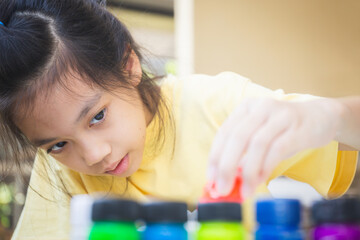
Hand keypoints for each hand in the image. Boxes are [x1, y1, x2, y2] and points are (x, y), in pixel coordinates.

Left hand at [207, 97, 341, 197]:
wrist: (321, 117)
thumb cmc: (284, 130)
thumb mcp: (260, 136)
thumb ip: (243, 154)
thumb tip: (226, 180)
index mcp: (246, 108)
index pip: (224, 133)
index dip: (215, 158)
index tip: (211, 179)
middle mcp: (261, 108)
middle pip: (237, 137)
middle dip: (226, 166)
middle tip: (222, 188)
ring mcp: (280, 116)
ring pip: (257, 144)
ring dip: (247, 171)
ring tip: (243, 191)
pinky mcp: (298, 128)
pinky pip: (277, 150)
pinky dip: (265, 167)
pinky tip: (259, 181)